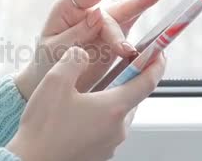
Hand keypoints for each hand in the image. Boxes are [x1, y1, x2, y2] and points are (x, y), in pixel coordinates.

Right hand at [7, 47, 165, 160]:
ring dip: (113, 96)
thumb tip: (83, 53)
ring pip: (119, 112)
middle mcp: (117, 128)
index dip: (156, 63)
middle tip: (120, 61)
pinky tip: (80, 109)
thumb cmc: (43, 129)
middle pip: (134, 96)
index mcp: (113, 108)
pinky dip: (101, 113)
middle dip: (130, 77)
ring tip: (92, 85)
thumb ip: (74, 59)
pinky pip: (107, 127)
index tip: (158, 51)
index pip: (147, 82)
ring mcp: (110, 143)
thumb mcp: (55, 82)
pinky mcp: (99, 152)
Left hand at [15, 0, 164, 98]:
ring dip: (142, 5)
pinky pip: (127, 28)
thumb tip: (98, 13)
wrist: (48, 84)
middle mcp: (86, 14)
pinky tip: (154, 2)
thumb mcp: (54, 50)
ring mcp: (100, 26)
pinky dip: (140, 20)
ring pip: (124, 15)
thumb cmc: (45, 64)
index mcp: (67, 10)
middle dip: (135, 2)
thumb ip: (76, 33)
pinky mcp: (110, 40)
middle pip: (112, 7)